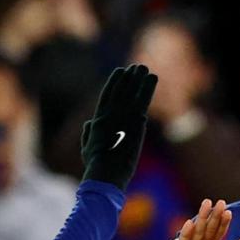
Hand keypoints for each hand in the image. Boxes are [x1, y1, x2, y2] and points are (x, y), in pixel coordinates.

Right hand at [81, 64, 156, 189]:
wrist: (106, 171)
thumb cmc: (96, 166)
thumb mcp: (87, 149)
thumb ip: (88, 134)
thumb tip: (89, 123)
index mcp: (98, 121)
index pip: (107, 96)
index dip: (114, 83)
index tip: (120, 72)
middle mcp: (110, 114)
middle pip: (121, 90)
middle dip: (128, 78)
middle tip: (136, 67)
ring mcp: (123, 116)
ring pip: (132, 91)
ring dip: (139, 79)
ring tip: (145, 69)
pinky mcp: (135, 120)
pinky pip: (143, 99)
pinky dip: (147, 87)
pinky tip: (152, 78)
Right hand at [160, 200, 239, 239]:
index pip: (219, 231)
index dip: (224, 222)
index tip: (229, 212)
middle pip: (209, 227)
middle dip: (214, 215)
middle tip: (220, 202)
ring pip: (197, 230)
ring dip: (201, 217)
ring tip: (207, 204)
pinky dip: (187, 233)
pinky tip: (190, 223)